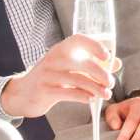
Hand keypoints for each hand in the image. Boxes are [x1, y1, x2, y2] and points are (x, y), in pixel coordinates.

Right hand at [0, 33, 117, 118]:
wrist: (23, 93)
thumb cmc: (52, 78)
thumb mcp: (69, 67)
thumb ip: (92, 64)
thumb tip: (116, 63)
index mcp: (61, 49)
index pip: (78, 40)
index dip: (95, 46)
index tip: (107, 57)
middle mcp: (54, 58)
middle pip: (83, 63)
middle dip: (100, 74)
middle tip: (110, 83)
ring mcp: (48, 75)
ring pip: (78, 80)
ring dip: (95, 88)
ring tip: (105, 94)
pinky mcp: (45, 90)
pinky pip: (69, 93)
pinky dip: (83, 96)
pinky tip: (90, 99)